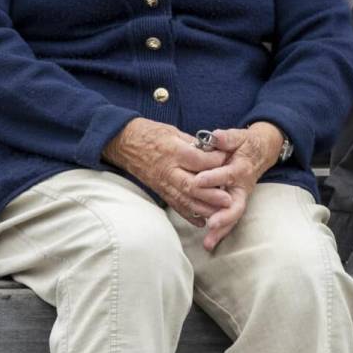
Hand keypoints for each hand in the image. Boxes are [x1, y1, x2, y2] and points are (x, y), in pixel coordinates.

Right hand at [101, 119, 232, 225]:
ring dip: (202, 208)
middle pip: (191, 185)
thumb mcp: (173, 131)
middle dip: (210, 194)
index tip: (228, 160)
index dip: (215, 161)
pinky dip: (189, 215)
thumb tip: (214, 151)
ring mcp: (162, 183)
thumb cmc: (150, 134)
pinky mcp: (160, 192)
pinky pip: (175, 206)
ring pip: (184, 200)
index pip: (198, 160)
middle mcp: (168, 170)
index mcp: (173, 151)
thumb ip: (193, 143)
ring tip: (220, 214)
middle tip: (228, 199)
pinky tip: (202, 221)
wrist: (124, 143)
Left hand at [190, 123, 283, 250]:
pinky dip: (220, 232)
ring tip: (208, 242)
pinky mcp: (235, 203)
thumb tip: (215, 136)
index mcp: (241, 168)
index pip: (227, 174)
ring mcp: (239, 197)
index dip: (213, 177)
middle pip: (236, 204)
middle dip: (224, 216)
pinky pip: (229, 219)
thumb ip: (226, 138)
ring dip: (221, 230)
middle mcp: (242, 186)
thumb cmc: (245, 144)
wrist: (261, 152)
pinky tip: (208, 243)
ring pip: (233, 216)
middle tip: (212, 223)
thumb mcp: (238, 136)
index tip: (198, 180)